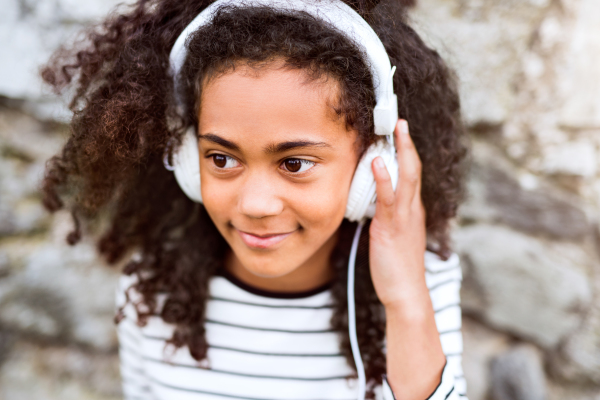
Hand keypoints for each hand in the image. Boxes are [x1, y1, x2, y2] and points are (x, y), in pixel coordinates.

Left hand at [368, 119, 427, 308]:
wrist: (405, 293)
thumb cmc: (397, 267)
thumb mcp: (394, 236)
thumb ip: (388, 217)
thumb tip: (375, 204)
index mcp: (413, 211)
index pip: (411, 175)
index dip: (406, 152)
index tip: (399, 133)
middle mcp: (412, 210)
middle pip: (414, 169)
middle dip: (407, 143)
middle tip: (400, 121)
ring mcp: (404, 218)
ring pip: (408, 177)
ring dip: (402, 151)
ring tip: (396, 128)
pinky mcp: (391, 228)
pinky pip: (389, 199)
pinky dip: (385, 179)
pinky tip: (377, 162)